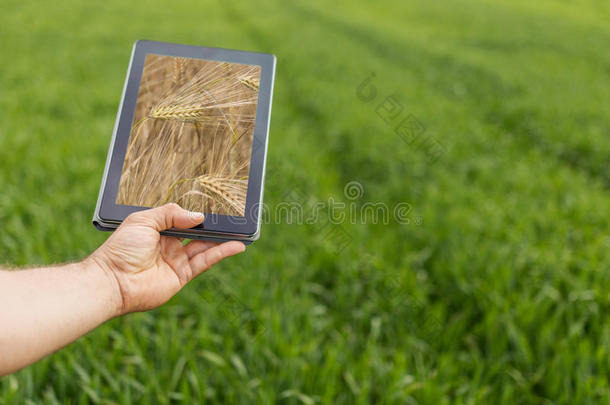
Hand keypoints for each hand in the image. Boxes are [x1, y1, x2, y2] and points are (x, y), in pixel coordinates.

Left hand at [89, 203, 245, 314]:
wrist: (112, 280)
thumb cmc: (121, 248)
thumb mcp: (144, 220)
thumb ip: (171, 214)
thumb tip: (198, 216)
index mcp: (156, 230)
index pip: (181, 218)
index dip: (195, 213)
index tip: (214, 204)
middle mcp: (168, 245)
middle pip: (196, 233)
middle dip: (213, 225)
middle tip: (232, 216)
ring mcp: (176, 261)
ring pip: (204, 247)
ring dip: (222, 239)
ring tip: (241, 230)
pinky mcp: (183, 276)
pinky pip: (206, 262)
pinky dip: (222, 253)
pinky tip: (236, 246)